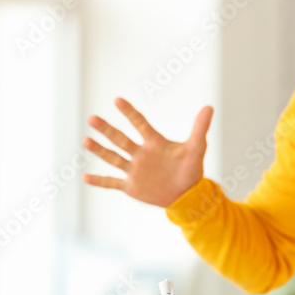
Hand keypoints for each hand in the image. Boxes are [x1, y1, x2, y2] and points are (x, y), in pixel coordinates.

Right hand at [82, 98, 212, 206]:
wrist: (187, 195)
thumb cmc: (191, 169)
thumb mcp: (196, 149)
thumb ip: (199, 129)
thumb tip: (209, 107)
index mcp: (154, 143)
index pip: (139, 124)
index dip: (129, 113)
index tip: (117, 100)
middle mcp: (140, 154)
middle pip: (120, 139)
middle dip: (107, 130)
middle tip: (92, 119)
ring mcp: (134, 170)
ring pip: (113, 158)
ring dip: (100, 150)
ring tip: (85, 140)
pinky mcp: (131, 186)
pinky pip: (112, 182)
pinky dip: (99, 181)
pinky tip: (85, 177)